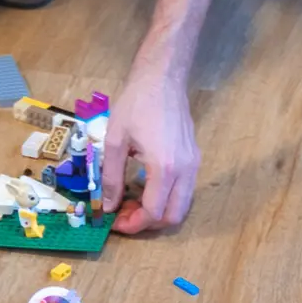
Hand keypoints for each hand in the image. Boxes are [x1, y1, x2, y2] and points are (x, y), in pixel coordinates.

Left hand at [102, 59, 199, 232]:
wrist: (162, 78)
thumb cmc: (136, 104)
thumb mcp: (115, 141)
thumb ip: (111, 177)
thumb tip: (107, 206)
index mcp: (164, 167)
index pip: (154, 212)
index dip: (133, 224)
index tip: (114, 223)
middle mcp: (185, 170)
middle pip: (173, 216)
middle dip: (148, 224)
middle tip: (124, 215)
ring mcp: (193, 164)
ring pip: (182, 205)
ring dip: (158, 212)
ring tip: (132, 203)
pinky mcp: (194, 157)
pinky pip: (184, 190)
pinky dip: (166, 198)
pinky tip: (145, 187)